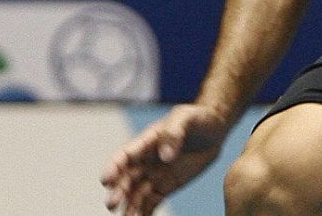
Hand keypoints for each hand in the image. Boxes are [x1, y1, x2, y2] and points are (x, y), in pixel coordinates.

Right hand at [101, 103, 228, 215]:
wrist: (214, 132)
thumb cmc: (197, 119)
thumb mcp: (187, 117)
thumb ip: (174, 132)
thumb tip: (166, 156)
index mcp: (145, 142)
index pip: (124, 156)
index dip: (113, 167)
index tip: (107, 180)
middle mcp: (144, 162)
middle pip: (125, 179)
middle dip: (117, 192)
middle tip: (112, 203)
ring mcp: (153, 176)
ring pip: (134, 195)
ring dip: (128, 207)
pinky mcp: (164, 188)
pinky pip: (149, 203)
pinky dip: (143, 213)